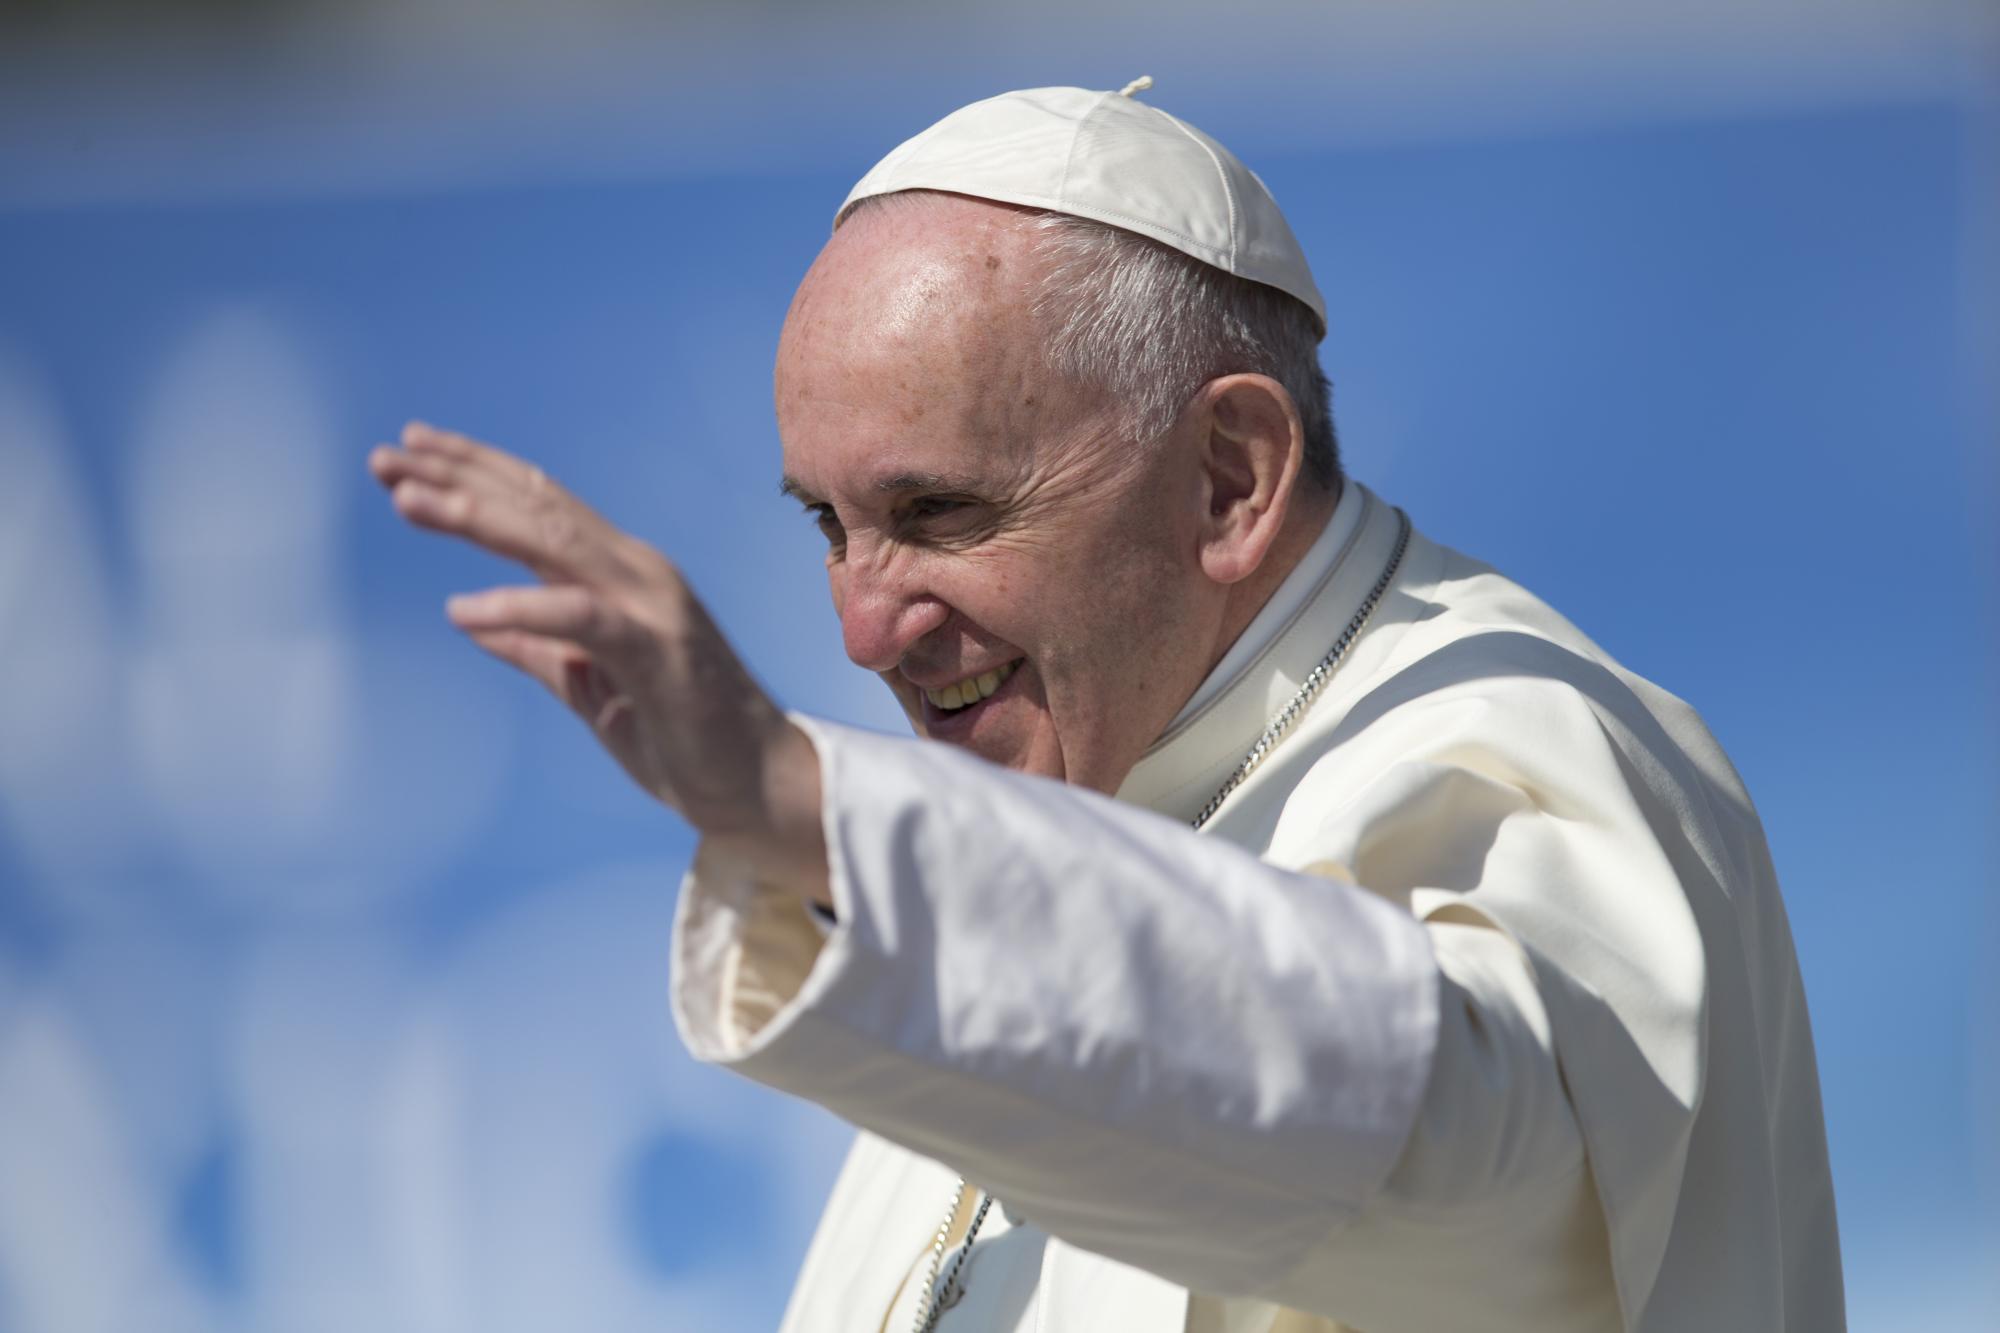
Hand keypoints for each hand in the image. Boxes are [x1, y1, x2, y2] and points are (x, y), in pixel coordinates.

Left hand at [367, 422, 824, 878]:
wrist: (755, 784)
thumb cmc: (679, 736)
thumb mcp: (589, 686)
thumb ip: (537, 648)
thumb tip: (476, 622)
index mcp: (621, 574)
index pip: (540, 504)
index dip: (474, 472)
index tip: (409, 450)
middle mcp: (637, 571)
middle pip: (537, 505)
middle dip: (459, 475)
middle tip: (385, 457)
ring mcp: (651, 604)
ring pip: (553, 540)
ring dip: (476, 516)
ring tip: (407, 500)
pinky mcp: (656, 650)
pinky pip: (577, 615)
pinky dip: (517, 606)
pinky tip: (460, 609)